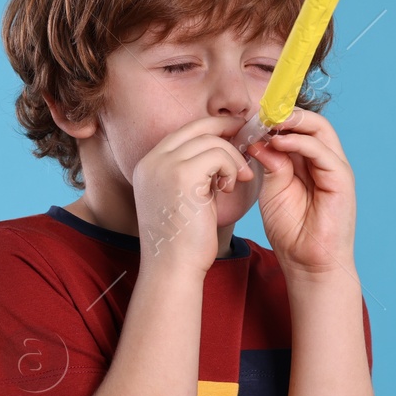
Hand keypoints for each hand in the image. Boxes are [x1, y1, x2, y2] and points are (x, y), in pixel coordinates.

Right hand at [132, 115, 252, 274]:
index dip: (210, 128)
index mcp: (148, 165)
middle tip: (247, 136)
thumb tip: (219, 152)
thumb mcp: (182, 198)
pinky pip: (218, 155)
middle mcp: (152, 161)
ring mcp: (164, 166)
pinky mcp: (182, 175)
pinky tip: (230, 189)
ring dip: (232, 158)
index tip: (232, 133)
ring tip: (237, 181)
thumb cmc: (182, 241)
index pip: (183, 132)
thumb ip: (192, 173)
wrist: (172, 268)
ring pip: (211, 140)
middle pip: (196, 127)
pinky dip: (232, 168)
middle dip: (225, 128)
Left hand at [247, 109, 355, 278]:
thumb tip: (259, 139)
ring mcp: (335, 168)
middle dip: (285, 114)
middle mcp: (324, 161)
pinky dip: (300, 142)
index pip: (297, 129)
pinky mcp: (342, 179)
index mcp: (308, 162)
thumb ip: (270, 164)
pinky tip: (279, 142)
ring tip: (268, 122)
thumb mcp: (272, 190)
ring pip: (320, 129)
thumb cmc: (291, 231)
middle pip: (311, 123)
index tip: (250, 117)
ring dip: (293, 122)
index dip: (276, 119)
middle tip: (260, 112)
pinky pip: (322, 151)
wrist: (308, 264)